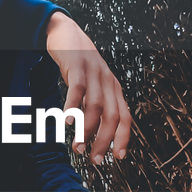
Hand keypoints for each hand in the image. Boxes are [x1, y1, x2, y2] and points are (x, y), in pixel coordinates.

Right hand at [45, 12, 131, 163]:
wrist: (66, 32)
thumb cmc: (79, 64)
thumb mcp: (94, 84)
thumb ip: (97, 104)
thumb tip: (96, 132)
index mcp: (114, 88)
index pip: (125, 117)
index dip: (124, 138)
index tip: (119, 157)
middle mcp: (108, 81)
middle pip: (111, 116)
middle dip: (104, 141)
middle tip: (95, 159)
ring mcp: (93, 73)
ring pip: (95, 106)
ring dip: (86, 130)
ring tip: (77, 147)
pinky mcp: (77, 66)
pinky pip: (77, 90)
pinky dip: (72, 107)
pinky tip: (66, 122)